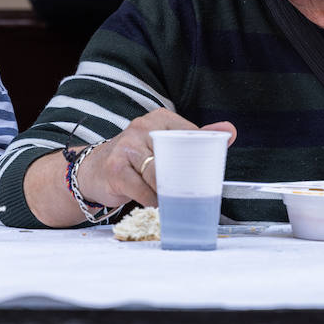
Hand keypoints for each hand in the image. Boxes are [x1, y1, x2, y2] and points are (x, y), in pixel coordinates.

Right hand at [75, 108, 235, 208]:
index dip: (199, 158)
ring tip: (174, 202)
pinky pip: (143, 190)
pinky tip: (154, 204)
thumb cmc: (135, 158)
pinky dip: (152, 201)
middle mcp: (142, 127)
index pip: (189, 136)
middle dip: (185, 180)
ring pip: (159, 176)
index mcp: (159, 118)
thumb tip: (230, 130)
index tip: (205, 175)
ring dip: (168, 193)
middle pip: (175, 157)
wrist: (93, 169)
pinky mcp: (116, 168)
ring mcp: (127, 146)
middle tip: (194, 194)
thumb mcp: (164, 143)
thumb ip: (196, 138)